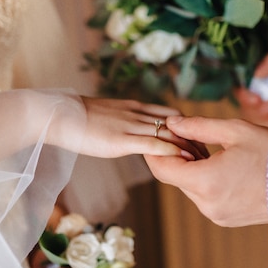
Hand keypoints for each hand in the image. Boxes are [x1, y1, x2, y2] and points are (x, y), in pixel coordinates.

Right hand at [76, 97, 208, 159]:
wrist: (59, 115)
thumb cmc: (76, 118)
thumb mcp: (105, 115)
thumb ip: (121, 121)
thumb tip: (127, 131)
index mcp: (134, 107)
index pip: (169, 114)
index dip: (187, 127)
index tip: (197, 140)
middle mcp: (137, 114)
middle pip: (175, 123)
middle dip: (194, 138)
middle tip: (207, 153)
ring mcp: (130, 126)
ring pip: (168, 133)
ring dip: (188, 146)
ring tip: (202, 160)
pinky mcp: (122, 140)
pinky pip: (153, 144)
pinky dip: (170, 151)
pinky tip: (182, 160)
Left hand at [144, 116, 267, 226]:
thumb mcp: (235, 131)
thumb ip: (198, 127)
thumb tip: (171, 123)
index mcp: (206, 182)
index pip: (162, 168)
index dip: (155, 150)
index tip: (157, 133)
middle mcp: (207, 205)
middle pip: (175, 177)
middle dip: (176, 155)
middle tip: (187, 134)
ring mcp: (217, 215)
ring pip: (189, 187)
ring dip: (191, 168)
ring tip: (209, 148)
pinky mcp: (226, 219)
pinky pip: (204, 197)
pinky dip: (204, 180)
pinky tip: (220, 164)